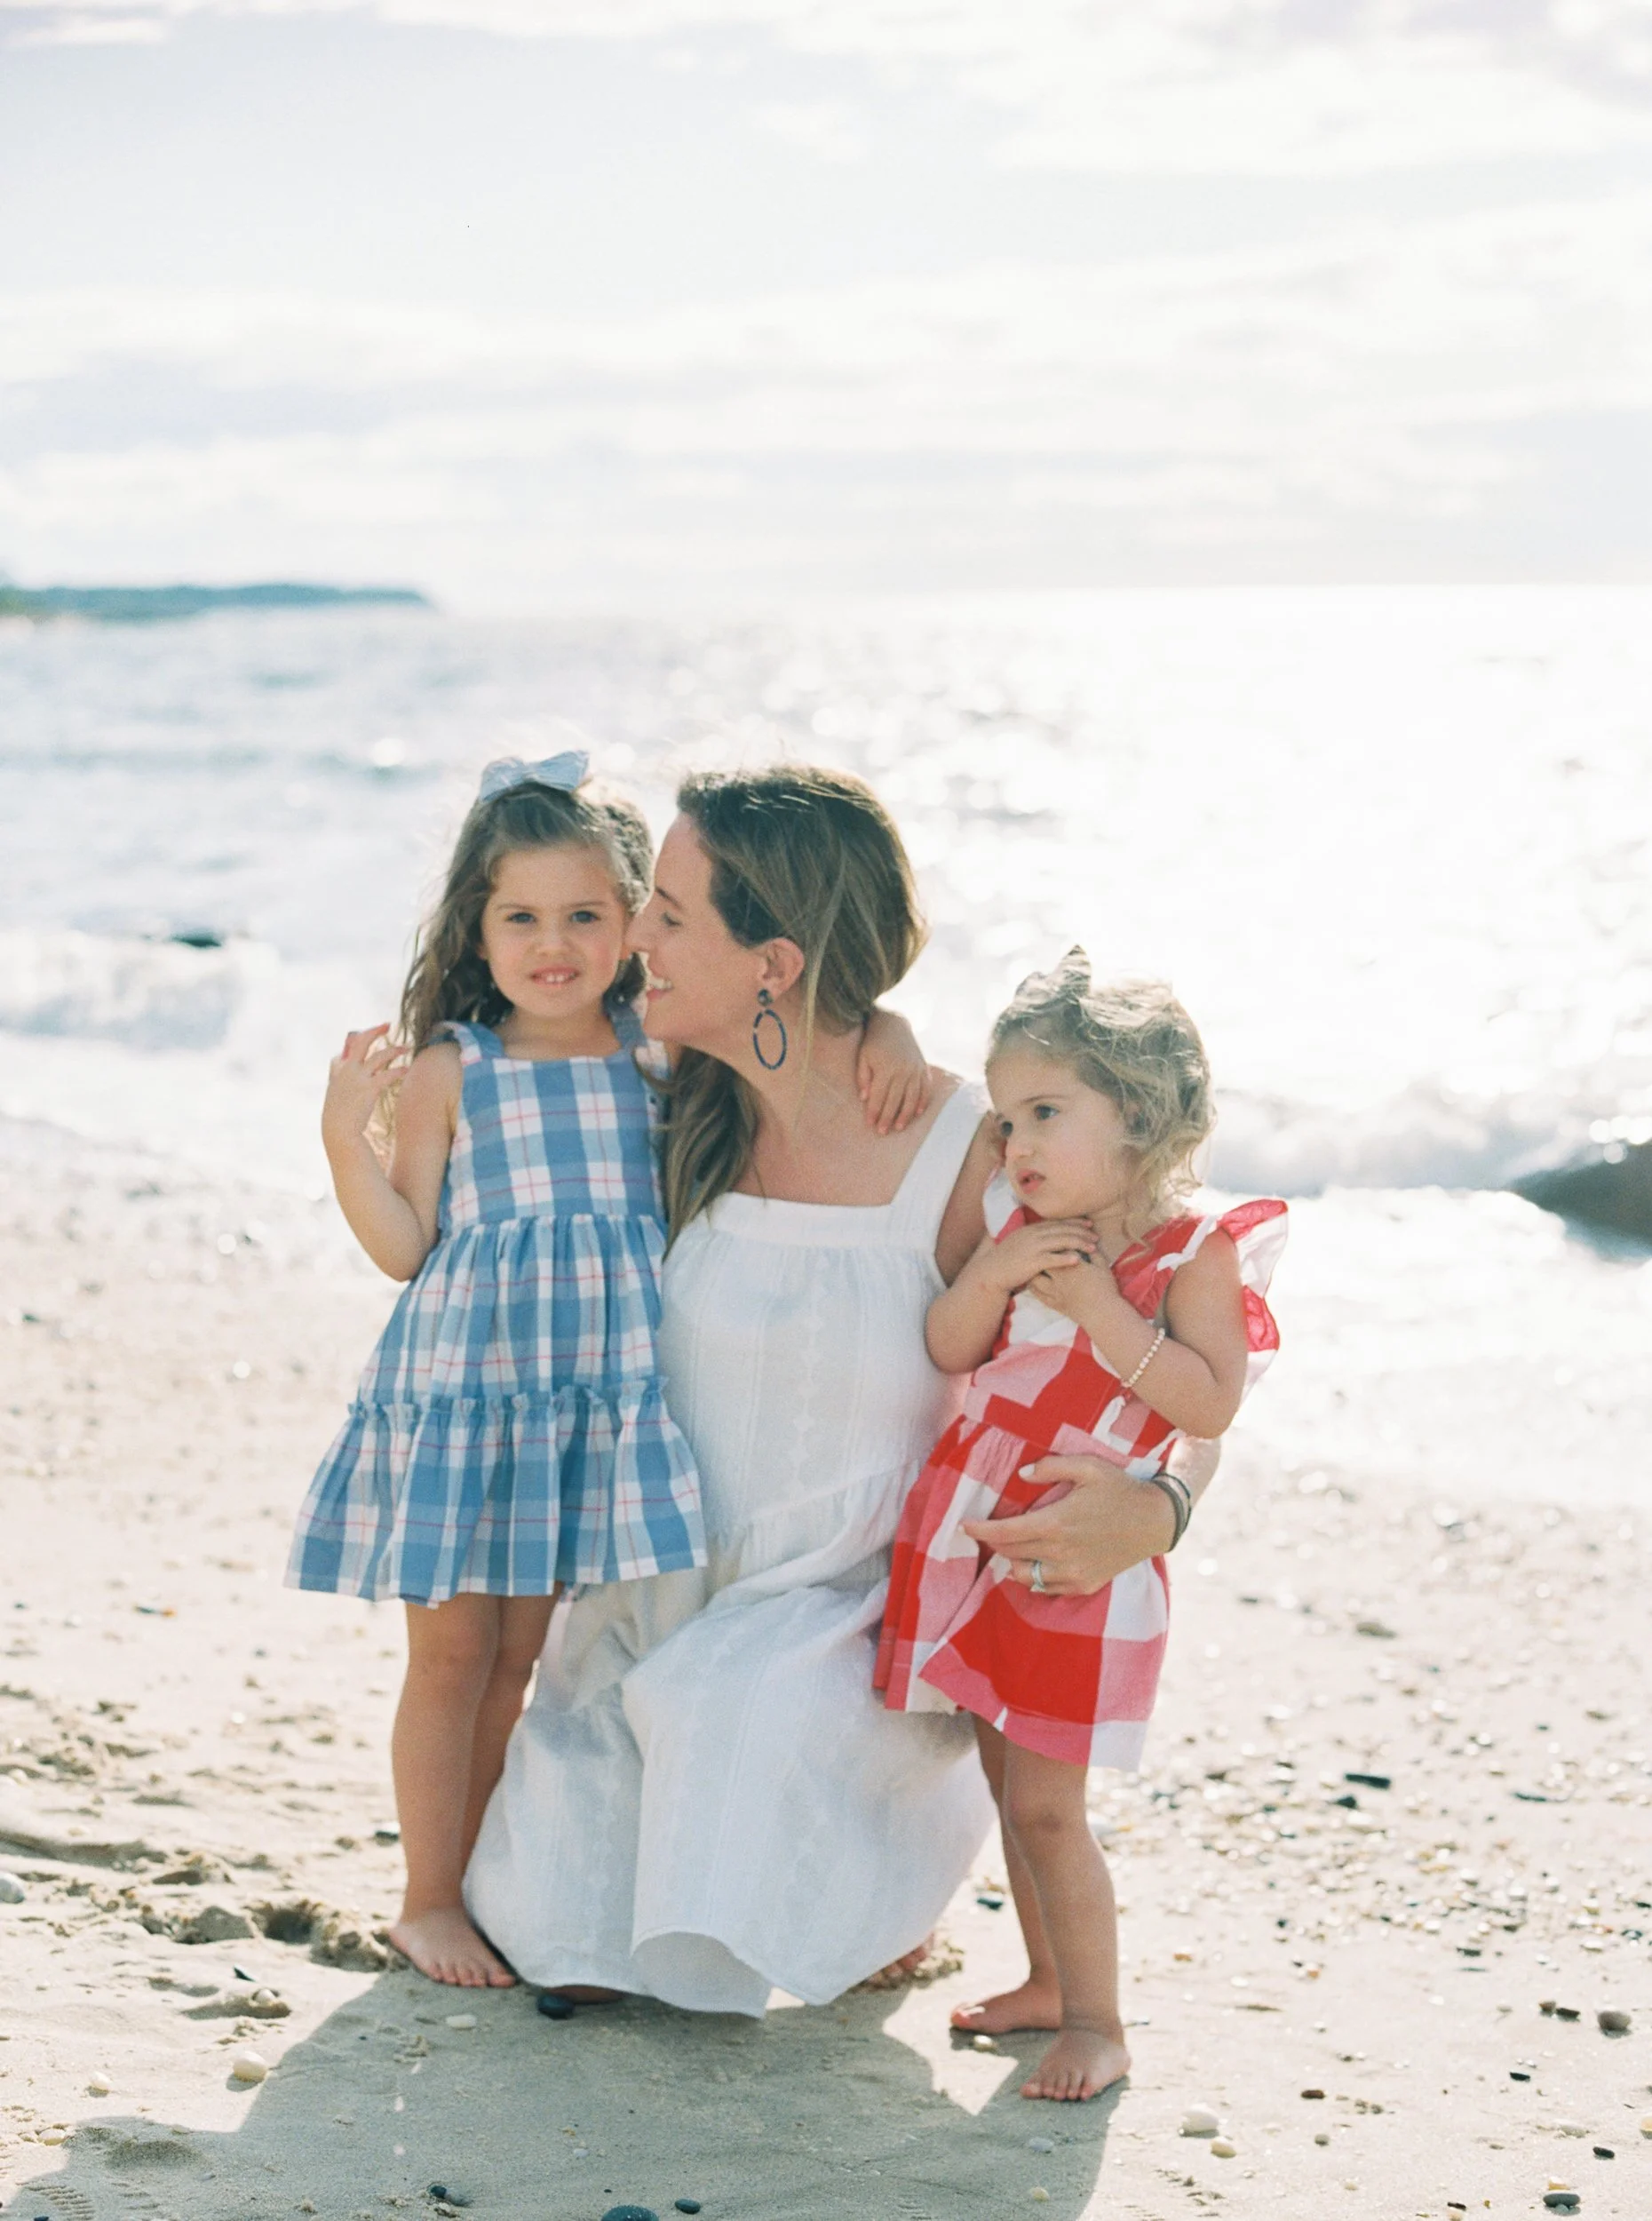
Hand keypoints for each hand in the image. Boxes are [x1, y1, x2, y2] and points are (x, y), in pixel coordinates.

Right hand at [322, 1025, 407, 1150]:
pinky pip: (387, 1075)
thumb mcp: (335, 1091)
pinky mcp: (368, 1089)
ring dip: (394, 1049)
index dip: (359, 1038)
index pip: (348, 1047)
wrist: (337, 1131)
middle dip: (375, 1030)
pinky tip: (407, 1069)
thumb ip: (340, 1076)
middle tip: (387, 1024)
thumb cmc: (338, 1114)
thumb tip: (344, 1065)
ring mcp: (357, 1078)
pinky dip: (399, 1071)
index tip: (371, 1033)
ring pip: (379, 1056)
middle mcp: (347, 1070)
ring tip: (406, 1047)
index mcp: (338, 1069)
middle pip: (361, 1041)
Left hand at [857, 1009, 932, 1133]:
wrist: (894, 1023)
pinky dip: (923, 1102)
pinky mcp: (923, 1068)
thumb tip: (865, 1098)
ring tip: (899, 1127)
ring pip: (912, 1098)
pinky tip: (918, 1113)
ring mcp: (915, 1070)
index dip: (874, 1112)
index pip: (879, 1096)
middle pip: (895, 1100)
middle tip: (882, 1132)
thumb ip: (863, 1077)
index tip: (870, 1124)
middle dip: (888, 1118)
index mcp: (885, 1068)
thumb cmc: (874, 1042)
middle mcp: (902, 1071)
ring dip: (905, 1115)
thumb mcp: (863, 1057)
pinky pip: (926, 1088)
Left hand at [961, 1454, 1175, 1595]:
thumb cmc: (1121, 1490)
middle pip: (1010, 1553)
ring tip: (1013, 1546)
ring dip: (1011, 1561)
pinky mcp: (1083, 1585)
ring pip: (1023, 1575)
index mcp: (1055, 1524)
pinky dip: (1033, 1577)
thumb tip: (1022, 1474)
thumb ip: (1051, 1466)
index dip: (980, 1531)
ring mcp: (1071, 1574)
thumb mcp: (1089, 1467)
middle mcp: (1059, 1554)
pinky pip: (1045, 1587)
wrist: (1155, 1522)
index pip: (1004, 1533)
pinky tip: (1034, 1563)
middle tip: (988, 1531)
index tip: (964, 1526)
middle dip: (993, 1543)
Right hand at [976, 1217, 1096, 1296]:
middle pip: (1063, 1230)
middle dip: (1081, 1232)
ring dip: (1079, 1243)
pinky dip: (1066, 1258)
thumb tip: (1046, 1235)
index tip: (1088, 1223)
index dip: (1074, 1222)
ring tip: (1093, 1247)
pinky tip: (1078, 1260)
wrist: (991, 1272)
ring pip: (1061, 1242)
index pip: (1057, 1223)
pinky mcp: (1032, 1262)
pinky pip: (1053, 1259)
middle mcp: (1033, 1235)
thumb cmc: (1005, 1260)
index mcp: (1031, 1229)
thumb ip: (1032, 1237)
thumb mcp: (1018, 1242)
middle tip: (1096, 1235)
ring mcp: (1033, 1248)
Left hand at [1027, 1250, 1128, 1326]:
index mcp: (1072, 1266)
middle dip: (1042, 1255)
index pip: (1060, 1249)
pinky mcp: (1055, 1304)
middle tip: (1040, 1251)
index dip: (1058, 1243)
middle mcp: (1060, 1277)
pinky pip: (1038, 1295)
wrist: (1103, 1313)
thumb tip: (1089, 1245)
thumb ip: (1094, 1254)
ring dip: (1034, 1271)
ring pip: (1036, 1279)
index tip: (1057, 1241)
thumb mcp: (1103, 1267)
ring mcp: (1055, 1292)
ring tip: (1033, 1266)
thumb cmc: (1105, 1289)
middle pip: (1044, 1262)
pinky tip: (1031, 1284)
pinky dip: (1033, 1288)